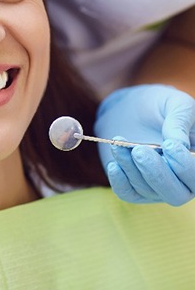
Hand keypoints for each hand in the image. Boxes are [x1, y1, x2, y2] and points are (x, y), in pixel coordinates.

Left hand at [95, 84, 194, 205]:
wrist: (130, 106)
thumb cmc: (159, 105)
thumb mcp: (174, 104)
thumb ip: (179, 121)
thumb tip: (179, 144)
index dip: (185, 167)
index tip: (169, 145)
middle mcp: (180, 180)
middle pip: (175, 194)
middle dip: (157, 174)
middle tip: (139, 151)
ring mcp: (156, 185)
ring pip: (148, 190)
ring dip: (131, 168)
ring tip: (119, 143)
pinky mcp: (133, 184)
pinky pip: (128, 194)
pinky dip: (120, 183)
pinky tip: (114, 165)